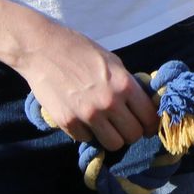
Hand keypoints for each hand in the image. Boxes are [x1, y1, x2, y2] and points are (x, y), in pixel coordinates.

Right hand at [10, 18, 158, 152]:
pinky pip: (87, 139)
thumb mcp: (113, 62)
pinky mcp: (67, 122)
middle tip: (124, 125)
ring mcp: (87, 114)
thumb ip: (128, 85)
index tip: (147, 125)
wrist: (42, 49)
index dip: (151, 124)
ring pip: (113, 144)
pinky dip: (87, 133)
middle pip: (133, 135)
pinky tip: (83, 119)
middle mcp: (109, 102)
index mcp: (124, 85)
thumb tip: (142, 106)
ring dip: (112, 137)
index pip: (149, 117)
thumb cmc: (80, 50)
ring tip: (106, 126)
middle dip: (132, 132)